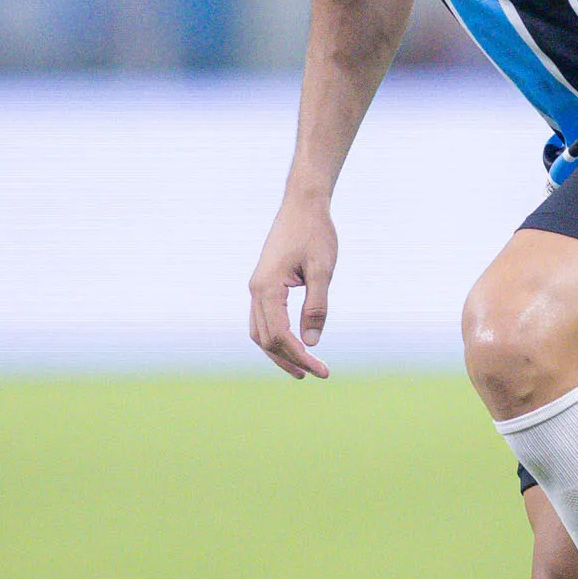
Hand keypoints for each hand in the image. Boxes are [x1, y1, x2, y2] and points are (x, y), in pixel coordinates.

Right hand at [247, 197, 338, 379]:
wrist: (302, 204)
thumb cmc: (315, 233)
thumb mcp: (322, 270)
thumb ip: (317, 307)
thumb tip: (312, 342)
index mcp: (267, 288)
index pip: (281, 336)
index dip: (300, 357)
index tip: (322, 371)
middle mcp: (255, 290)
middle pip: (266, 339)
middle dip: (290, 360)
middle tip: (317, 374)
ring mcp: (256, 287)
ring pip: (260, 332)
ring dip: (278, 353)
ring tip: (301, 368)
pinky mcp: (262, 283)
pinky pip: (262, 320)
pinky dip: (274, 337)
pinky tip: (291, 345)